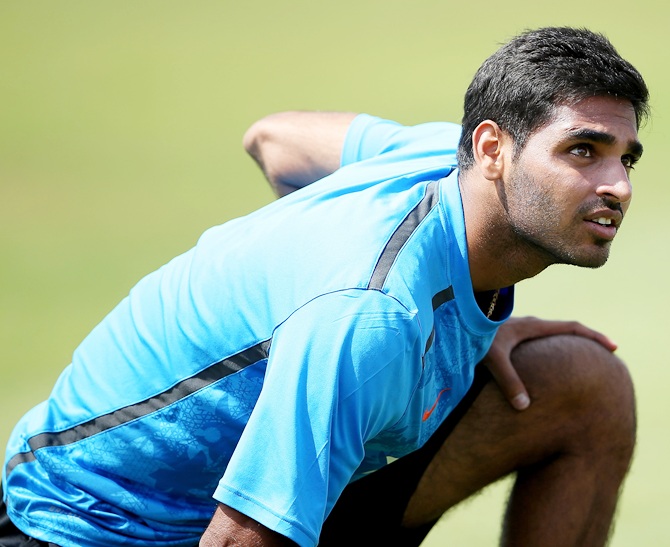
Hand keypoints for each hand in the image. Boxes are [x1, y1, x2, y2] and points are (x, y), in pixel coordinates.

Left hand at [482, 316, 617, 410]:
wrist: (454, 321)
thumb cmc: (473, 338)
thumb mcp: (492, 359)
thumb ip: (508, 380)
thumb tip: (525, 407)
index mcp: (532, 326)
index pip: (572, 327)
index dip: (594, 337)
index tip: (614, 347)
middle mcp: (529, 325)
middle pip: (567, 330)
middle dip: (587, 342)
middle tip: (606, 357)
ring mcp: (521, 329)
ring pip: (552, 336)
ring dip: (569, 345)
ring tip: (582, 362)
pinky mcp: (512, 337)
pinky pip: (540, 342)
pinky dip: (552, 350)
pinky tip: (550, 365)